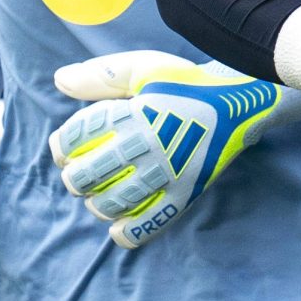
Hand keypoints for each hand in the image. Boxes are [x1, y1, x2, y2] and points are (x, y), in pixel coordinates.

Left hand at [48, 50, 300, 248]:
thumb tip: (59, 80)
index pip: (79, 136)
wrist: (240, 101)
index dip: (62, 146)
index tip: (63, 149)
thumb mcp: (144, 68)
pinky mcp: (185, 193)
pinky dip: (129, 232)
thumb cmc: (187, 82)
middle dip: (75, 178)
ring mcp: (167, 173)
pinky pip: (150, 222)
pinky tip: (118, 229)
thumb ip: (101, 75)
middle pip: (89, 174)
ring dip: (97, 204)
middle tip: (78, 175)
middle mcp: (147, 145)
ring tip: (98, 199)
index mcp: (133, 113)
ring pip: (114, 202)